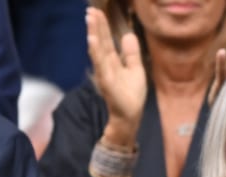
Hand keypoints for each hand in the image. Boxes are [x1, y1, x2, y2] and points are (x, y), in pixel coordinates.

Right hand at [87, 7, 146, 139]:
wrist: (130, 116)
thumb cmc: (131, 95)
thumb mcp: (135, 69)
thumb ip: (131, 53)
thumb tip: (128, 35)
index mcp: (113, 61)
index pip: (106, 40)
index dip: (102, 26)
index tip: (97, 11)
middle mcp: (106, 65)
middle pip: (101, 42)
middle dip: (96, 26)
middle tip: (89, 10)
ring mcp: (105, 73)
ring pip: (98, 50)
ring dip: (94, 34)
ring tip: (90, 20)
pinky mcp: (106, 82)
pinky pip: (100, 64)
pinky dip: (96, 52)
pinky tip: (92, 40)